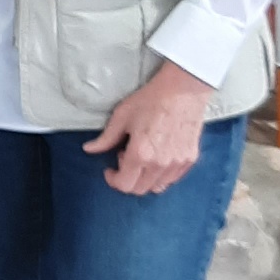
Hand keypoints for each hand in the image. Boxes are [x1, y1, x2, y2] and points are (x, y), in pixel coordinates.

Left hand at [82, 60, 213, 194]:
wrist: (183, 89)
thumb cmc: (151, 99)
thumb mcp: (122, 116)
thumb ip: (106, 138)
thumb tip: (88, 149)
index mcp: (141, 154)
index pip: (124, 184)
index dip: (113, 180)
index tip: (110, 170)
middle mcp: (160, 164)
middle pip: (140, 189)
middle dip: (127, 179)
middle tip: (125, 158)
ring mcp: (177, 163)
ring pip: (157, 187)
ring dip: (145, 178)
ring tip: (142, 156)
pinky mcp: (190, 159)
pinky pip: (172, 178)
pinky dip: (161, 175)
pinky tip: (157, 157)